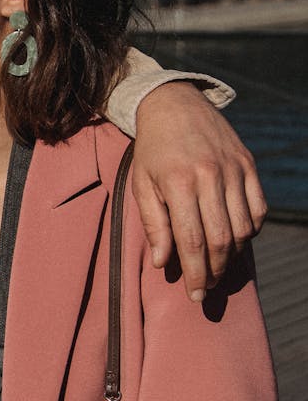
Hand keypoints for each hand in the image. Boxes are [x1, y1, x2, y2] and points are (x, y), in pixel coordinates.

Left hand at [129, 82, 266, 301]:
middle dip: (214, 271)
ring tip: (216, 265)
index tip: (194, 296)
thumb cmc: (152, 149)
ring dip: (232, 254)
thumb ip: (153, 224)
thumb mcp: (141, 184)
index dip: (195, 273)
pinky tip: (234, 238)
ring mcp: (234, 170)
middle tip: (205, 288)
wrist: (174, 105)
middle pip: (221, 239)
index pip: (192, 241)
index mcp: (179, 182)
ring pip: (244, 228)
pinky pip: (258, 209)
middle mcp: (211, 176)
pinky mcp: (249, 165)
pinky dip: (251, 230)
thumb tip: (161, 262)